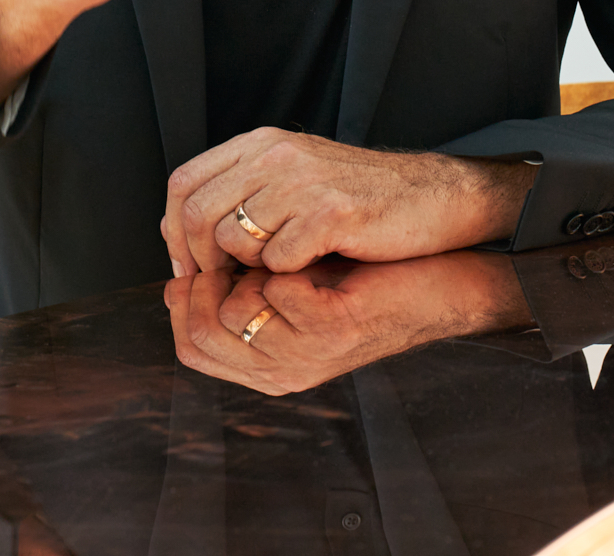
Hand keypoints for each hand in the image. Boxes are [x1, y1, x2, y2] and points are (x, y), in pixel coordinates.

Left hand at [160, 128, 536, 276]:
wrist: (433, 198)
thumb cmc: (360, 200)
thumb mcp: (295, 176)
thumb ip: (243, 191)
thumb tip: (180, 228)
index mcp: (262, 144)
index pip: (184, 182)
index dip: (174, 231)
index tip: (187, 267)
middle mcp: (275, 154)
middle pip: (197, 213)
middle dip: (199, 261)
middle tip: (217, 288)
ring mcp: (303, 181)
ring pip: (232, 238)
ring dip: (244, 269)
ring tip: (269, 277)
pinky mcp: (332, 212)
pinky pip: (278, 258)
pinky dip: (283, 276)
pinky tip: (305, 273)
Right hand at [165, 254, 531, 394]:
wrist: (434, 282)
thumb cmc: (361, 278)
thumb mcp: (293, 286)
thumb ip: (245, 284)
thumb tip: (185, 249)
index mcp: (266, 365)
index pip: (190, 348)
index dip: (179, 301)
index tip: (191, 258)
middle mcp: (281, 370)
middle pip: (199, 337)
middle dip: (201, 281)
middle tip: (222, 244)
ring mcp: (308, 355)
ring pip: (231, 315)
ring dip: (244, 268)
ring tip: (273, 248)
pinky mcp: (335, 329)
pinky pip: (278, 293)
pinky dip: (284, 260)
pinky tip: (307, 251)